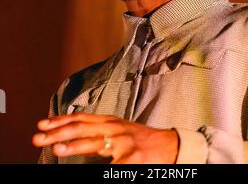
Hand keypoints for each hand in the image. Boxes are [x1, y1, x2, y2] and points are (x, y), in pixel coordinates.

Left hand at [32, 113, 178, 163]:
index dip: (61, 121)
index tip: (43, 124)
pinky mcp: (132, 159)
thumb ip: (100, 131)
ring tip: (56, 148)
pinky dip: (99, 167)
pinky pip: (112, 166)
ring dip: (74, 145)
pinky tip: (85, 168)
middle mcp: (115, 128)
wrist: (170, 146)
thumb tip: (75, 135)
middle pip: (83, 127)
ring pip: (95, 142)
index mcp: (111, 121)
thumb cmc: (141, 140)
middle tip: (38, 137)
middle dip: (58, 132)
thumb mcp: (119, 130)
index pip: (81, 118)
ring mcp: (124, 142)